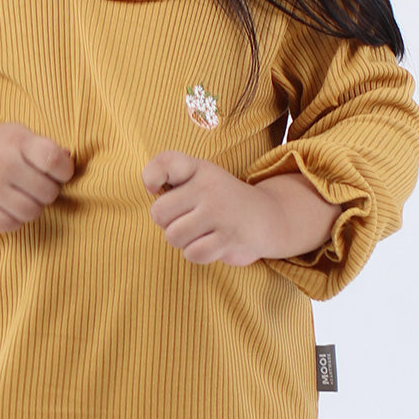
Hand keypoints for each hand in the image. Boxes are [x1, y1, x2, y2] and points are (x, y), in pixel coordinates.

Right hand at [0, 121, 74, 233]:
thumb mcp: (21, 135)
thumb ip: (47, 148)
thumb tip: (68, 160)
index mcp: (17, 141)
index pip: (53, 160)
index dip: (65, 170)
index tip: (60, 171)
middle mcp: (2, 164)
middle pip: (47, 192)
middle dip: (50, 191)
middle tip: (40, 185)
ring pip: (31, 212)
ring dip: (36, 207)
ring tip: (28, 196)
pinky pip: (11, 225)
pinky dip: (17, 219)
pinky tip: (12, 206)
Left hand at [141, 150, 279, 266]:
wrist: (268, 218)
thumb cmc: (220, 200)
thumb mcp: (199, 178)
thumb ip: (170, 178)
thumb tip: (150, 187)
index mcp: (198, 169)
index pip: (165, 163)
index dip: (151, 177)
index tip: (153, 188)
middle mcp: (209, 187)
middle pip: (158, 213)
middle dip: (168, 223)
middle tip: (188, 219)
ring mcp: (220, 212)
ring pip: (173, 236)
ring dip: (183, 241)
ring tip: (201, 232)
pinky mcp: (229, 237)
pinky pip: (193, 253)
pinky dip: (198, 254)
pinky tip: (212, 244)